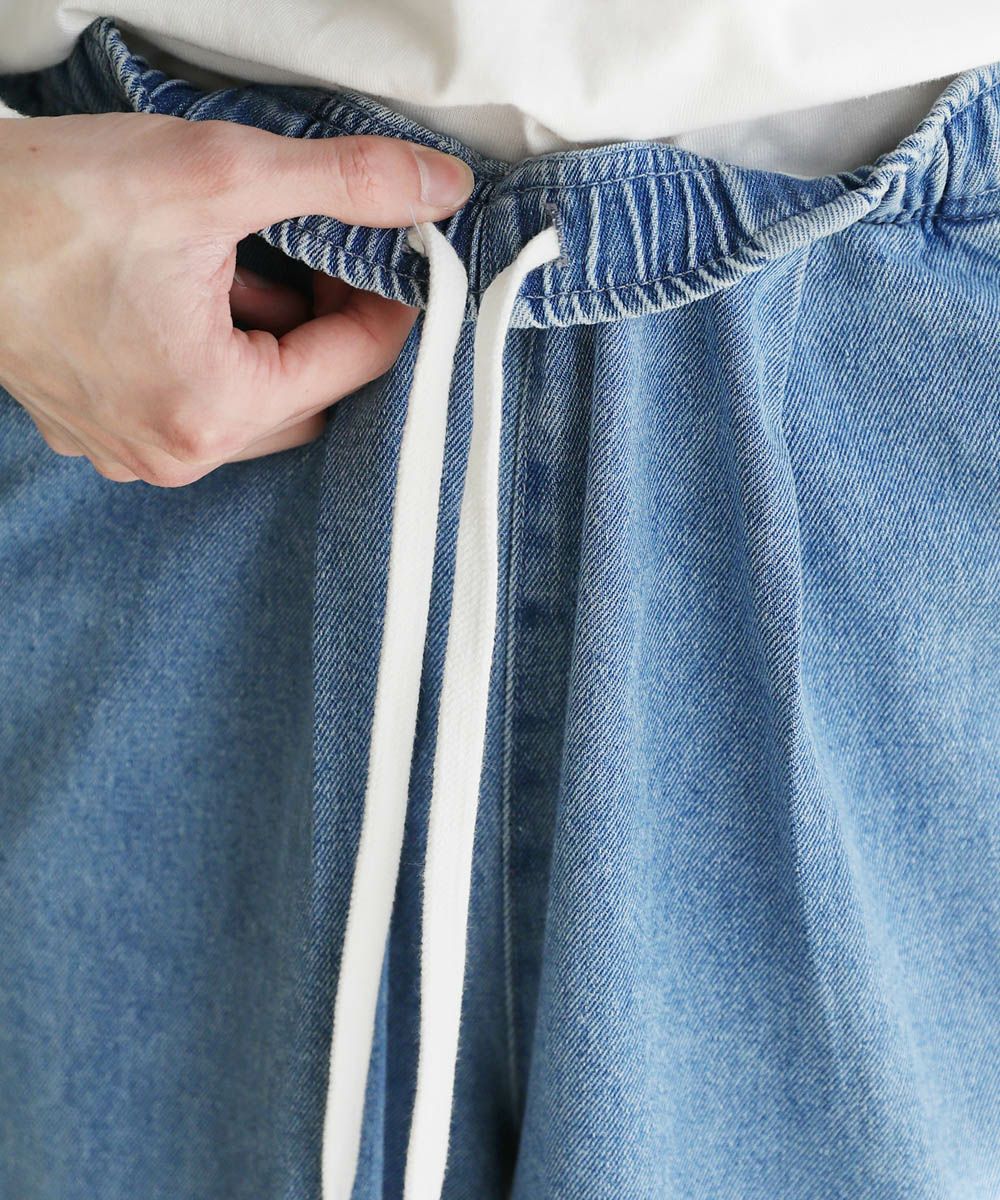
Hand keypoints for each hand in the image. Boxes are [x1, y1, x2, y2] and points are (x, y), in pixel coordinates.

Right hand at [0, 112, 473, 484]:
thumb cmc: (52, 203)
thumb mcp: (218, 175)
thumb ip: (342, 183)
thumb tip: (436, 189)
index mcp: (212, 409)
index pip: (354, 365)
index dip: (387, 301)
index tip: (394, 254)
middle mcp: (174, 452)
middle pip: (307, 394)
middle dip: (326, 324)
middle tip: (318, 255)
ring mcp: (129, 450)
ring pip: (252, 404)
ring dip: (270, 338)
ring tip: (244, 264)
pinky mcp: (98, 430)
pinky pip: (194, 404)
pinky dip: (215, 354)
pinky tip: (192, 293)